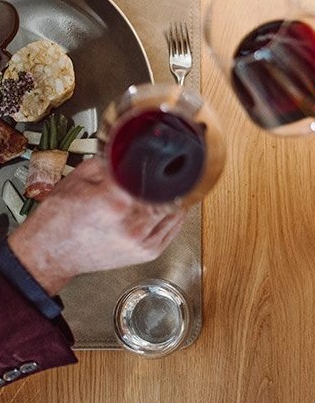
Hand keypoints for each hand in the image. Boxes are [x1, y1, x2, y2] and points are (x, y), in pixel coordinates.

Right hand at [8, 157, 184, 295]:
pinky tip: (172, 204)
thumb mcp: (79, 178)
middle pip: (168, 192)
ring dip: (175, 195)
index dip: (155, 161)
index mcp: (114, 201)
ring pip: (175, 210)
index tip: (158, 154)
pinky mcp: (147, 253)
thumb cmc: (59, 219)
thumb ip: (109, 161)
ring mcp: (140, 241)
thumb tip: (131, 148)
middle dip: (167, 178)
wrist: (51, 253)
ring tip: (169, 185)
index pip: (150, 174)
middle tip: (168, 168)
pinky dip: (176, 214)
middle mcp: (131, 224)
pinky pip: (173, 229)